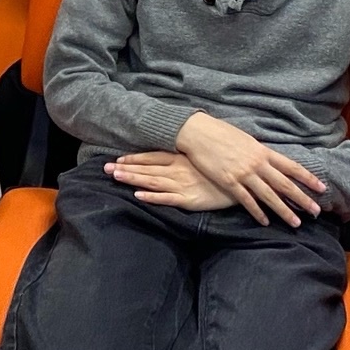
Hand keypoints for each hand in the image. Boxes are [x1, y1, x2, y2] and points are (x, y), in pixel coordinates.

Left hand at [108, 151, 237, 210]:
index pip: (152, 157)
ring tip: (115, 177)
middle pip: (147, 169)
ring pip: (152, 182)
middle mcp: (178, 170)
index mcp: (181, 158)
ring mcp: (182, 185)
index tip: (118, 159)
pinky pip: (167, 199)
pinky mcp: (189, 200)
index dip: (134, 158)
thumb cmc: (222, 168)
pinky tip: (137, 196)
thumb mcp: (202, 157)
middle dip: (125, 168)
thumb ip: (187, 154)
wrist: (243, 181)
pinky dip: (152, 198)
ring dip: (133, 180)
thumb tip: (175, 149)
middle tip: (105, 168)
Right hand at [170, 110, 325, 226]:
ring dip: (284, 210)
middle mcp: (257, 163)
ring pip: (269, 196)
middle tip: (316, 212)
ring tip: (295, 223)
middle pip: (285, 184)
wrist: (198, 133)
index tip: (321, 187)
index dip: (308, 178)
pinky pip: (247, 201)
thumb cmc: (221, 133)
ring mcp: (244, 174)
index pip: (292, 166)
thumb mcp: (246, 140)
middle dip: (302, 199)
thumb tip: (270, 161)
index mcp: (263, 151)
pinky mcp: (229, 182)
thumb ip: (260, 153)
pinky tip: (265, 221)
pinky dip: (257, 212)